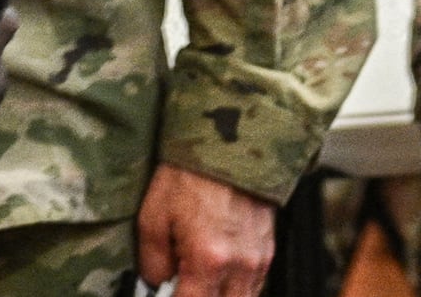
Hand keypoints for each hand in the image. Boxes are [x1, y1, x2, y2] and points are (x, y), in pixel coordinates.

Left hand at [136, 165, 277, 296]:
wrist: (230, 140)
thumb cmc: (191, 175)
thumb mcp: (152, 218)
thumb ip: (151, 263)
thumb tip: (158, 284)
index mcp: (209, 259)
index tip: (164, 293)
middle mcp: (240, 264)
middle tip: (182, 287)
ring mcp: (259, 257)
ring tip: (197, 284)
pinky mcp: (269, 246)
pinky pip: (255, 285)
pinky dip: (236, 291)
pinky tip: (217, 280)